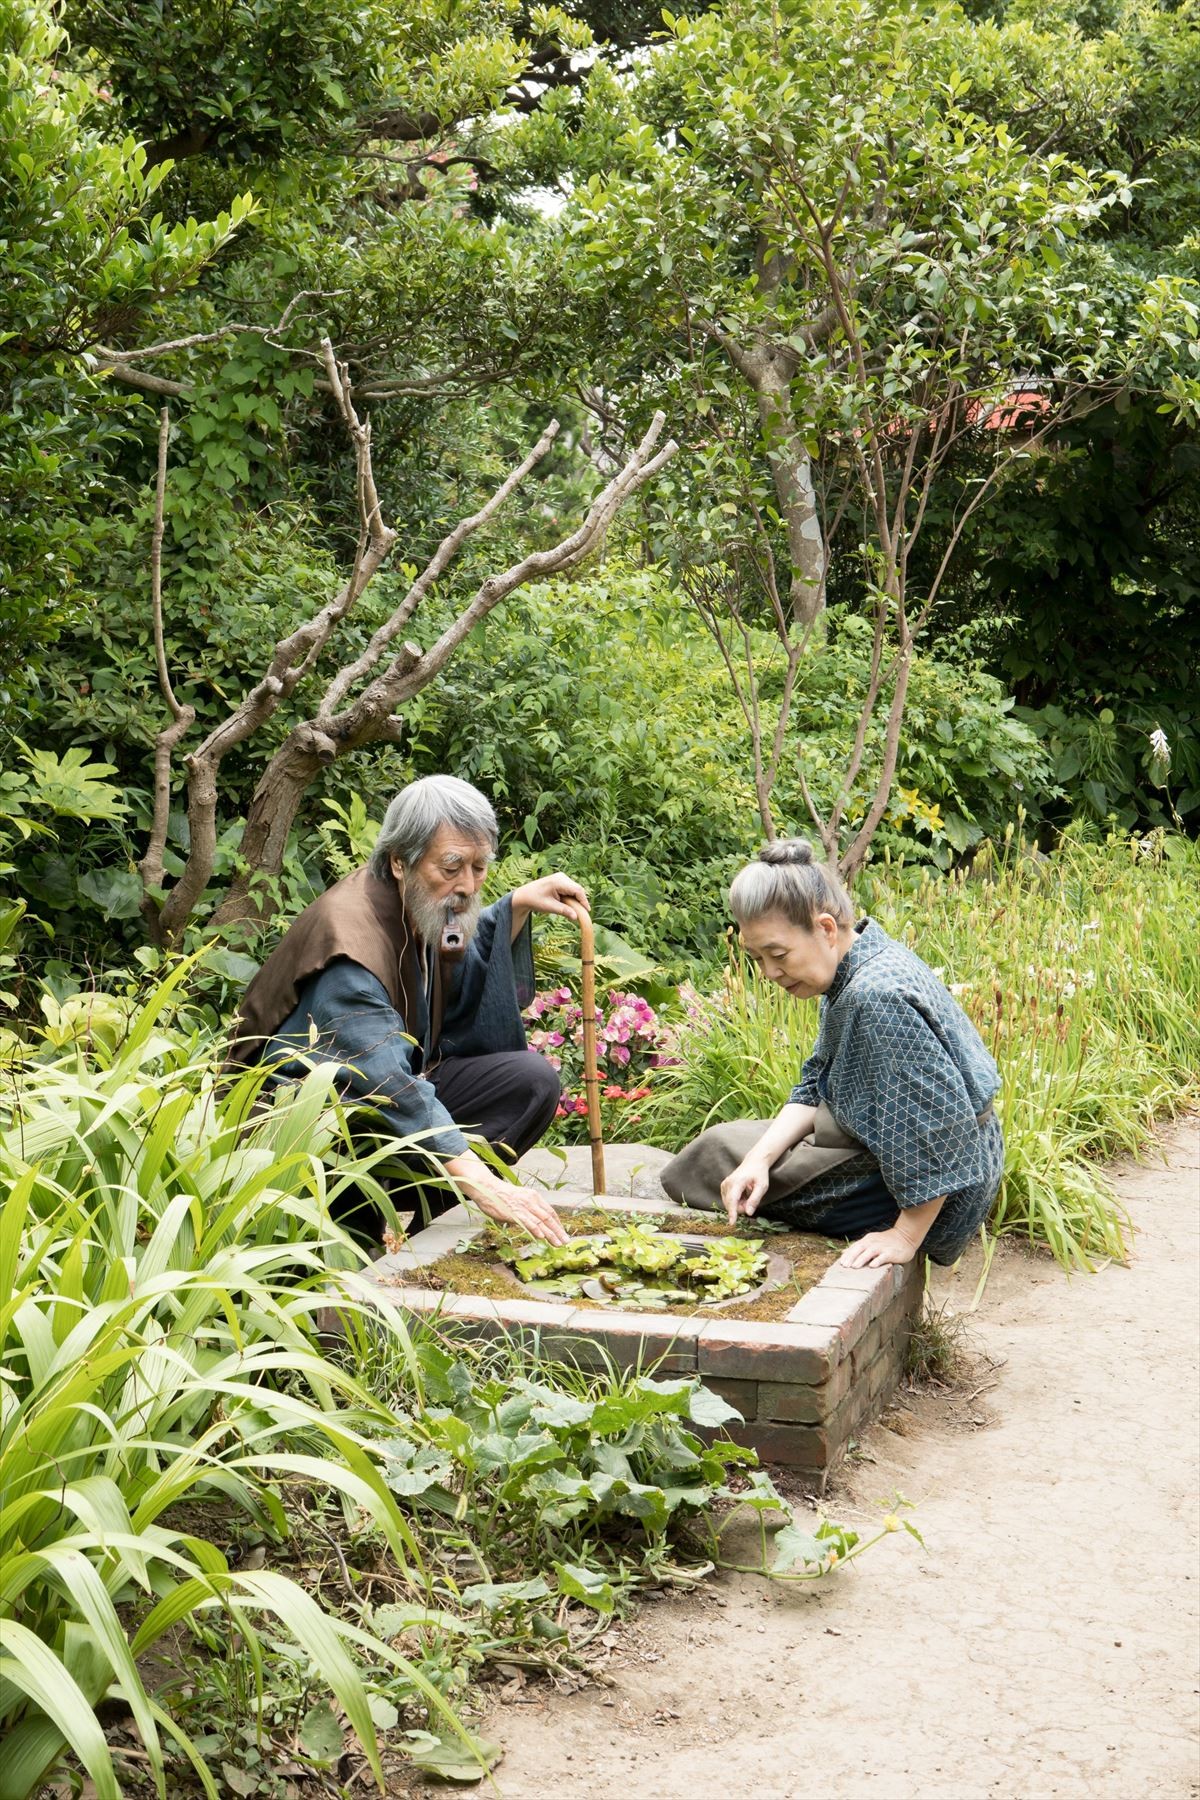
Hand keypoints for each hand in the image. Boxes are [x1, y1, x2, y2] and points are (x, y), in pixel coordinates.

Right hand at [444, 1150, 569, 1244]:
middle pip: (549, 1217)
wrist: (487, 1188)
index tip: (562, 1233)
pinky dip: (537, 1230)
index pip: (550, 1211)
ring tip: (558, 1243)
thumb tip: (534, 1223)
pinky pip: (529, 1222)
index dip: (558, 1223)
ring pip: (542, 1222)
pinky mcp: (515, 1213)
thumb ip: (527, 1210)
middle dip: (558, 1231)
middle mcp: (532, 1201)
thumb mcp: (519, 1200)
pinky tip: (542, 1237)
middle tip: (566, 1241)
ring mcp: (524, 1207)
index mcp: (534, 1197)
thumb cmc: (501, 1196)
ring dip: (551, 1234)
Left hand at [511, 873, 590, 928]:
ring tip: (573, 911)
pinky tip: (567, 906)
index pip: (577, 890)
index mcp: (559, 881)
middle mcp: (562, 877)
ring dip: (575, 900)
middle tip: (581, 914)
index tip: (587, 911)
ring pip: (575, 890)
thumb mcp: (549, 907)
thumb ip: (563, 911)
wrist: (524, 895)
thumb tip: (576, 917)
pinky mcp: (561, 881)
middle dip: (580, 901)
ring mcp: (561, 878)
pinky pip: (570, 890)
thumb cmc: (535, 900)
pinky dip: (571, 898)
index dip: (584, 901)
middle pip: (577, 890)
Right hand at [720, 1158, 769, 1226]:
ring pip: (729, 1203)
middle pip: (731, 1204)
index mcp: (738, 1182)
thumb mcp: (762, 1186)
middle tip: (751, 1200)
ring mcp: (724, 1184)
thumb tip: (748, 1213)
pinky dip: (736, 1201)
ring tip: (748, 1195)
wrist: (754, 1162)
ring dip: (739, 1204)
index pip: (733, 1200)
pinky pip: (728, 1200)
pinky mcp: (724, 1186)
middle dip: (741, 1207)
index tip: (732, 1223)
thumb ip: (755, 1200)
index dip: (732, 1213)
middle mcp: (728, 1183)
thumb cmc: (759, 1174)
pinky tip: (743, 1195)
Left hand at [837, 1227, 918, 1267]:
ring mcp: (882, 1247)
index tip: (841, 1263)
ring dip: (861, 1259)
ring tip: (854, 1267)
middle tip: (845, 1266)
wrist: (905, 1237)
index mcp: (868, 1240)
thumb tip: (843, 1253)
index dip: (848, 1254)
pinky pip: (883, 1257)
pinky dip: (877, 1261)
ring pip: (870, 1252)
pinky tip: (872, 1266)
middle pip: (860, 1248)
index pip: (855, 1246)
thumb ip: (859, 1247)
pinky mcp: (891, 1253)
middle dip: (851, 1257)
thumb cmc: (886, 1242)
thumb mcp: (871, 1242)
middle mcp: (874, 1242)